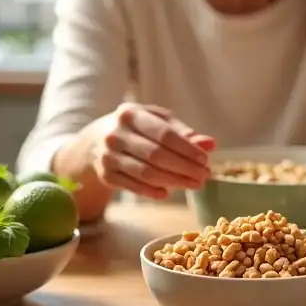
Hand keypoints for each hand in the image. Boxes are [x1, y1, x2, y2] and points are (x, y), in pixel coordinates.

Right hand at [92, 103, 215, 198]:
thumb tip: (211, 144)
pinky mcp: (105, 175)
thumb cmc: (136, 129)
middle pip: (156, 155)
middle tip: (204, 176)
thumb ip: (183, 133)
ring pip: (146, 173)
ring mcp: (108, 155)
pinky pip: (133, 186)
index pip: (165, 134)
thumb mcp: (157, 122)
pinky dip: (151, 191)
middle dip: (184, 168)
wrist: (95, 141)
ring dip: (174, 181)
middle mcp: (116, 134)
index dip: (187, 149)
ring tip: (193, 184)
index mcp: (131, 114)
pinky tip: (167, 192)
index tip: (205, 160)